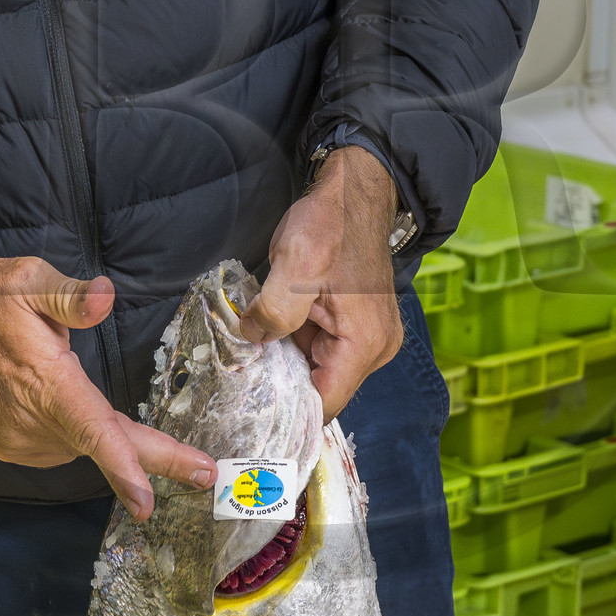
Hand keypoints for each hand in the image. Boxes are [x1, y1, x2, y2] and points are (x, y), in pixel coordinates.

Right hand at [0, 258, 214, 520]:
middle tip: (205, 473)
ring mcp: (18, 440)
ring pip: (81, 445)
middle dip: (156, 460)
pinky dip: (71, 431)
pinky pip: (56, 446)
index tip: (147, 500)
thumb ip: (69, 296)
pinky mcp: (8, 447)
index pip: (93, 430)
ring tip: (71, 380)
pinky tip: (60, 403)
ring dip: (101, 431)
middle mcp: (32, 421)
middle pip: (105, 444)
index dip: (123, 465)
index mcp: (46, 382)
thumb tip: (104, 296)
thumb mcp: (26, 279)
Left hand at [239, 147, 404, 415]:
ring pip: (320, 371)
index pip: (326, 404)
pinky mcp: (357, 328)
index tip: (252, 422)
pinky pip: (322, 351)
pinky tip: (270, 336)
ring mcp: (369, 339)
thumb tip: (250, 341)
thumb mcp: (293, 267)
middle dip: (283, 387)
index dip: (289, 416)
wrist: (354, 193)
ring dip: (287, 364)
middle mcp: (375, 350)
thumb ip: (272, 313)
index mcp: (364, 343)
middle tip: (240, 386)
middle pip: (324, 391)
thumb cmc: (331, 225)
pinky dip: (296, 347)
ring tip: (252, 357)